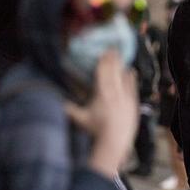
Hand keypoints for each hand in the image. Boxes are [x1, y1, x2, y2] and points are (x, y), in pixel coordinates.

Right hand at [65, 50, 138, 177]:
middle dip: (112, 60)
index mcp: (102, 93)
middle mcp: (114, 92)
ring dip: (121, 66)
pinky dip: (131, 79)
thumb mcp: (80, 119)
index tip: (102, 53)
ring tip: (120, 57)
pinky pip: (132, 87)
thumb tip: (57, 102)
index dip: (102, 62)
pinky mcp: (133, 104)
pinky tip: (131, 71)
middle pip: (113, 72)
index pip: (102, 73)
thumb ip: (69, 109)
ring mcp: (125, 97)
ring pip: (123, 77)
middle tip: (112, 49)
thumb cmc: (96, 130)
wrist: (115, 140)